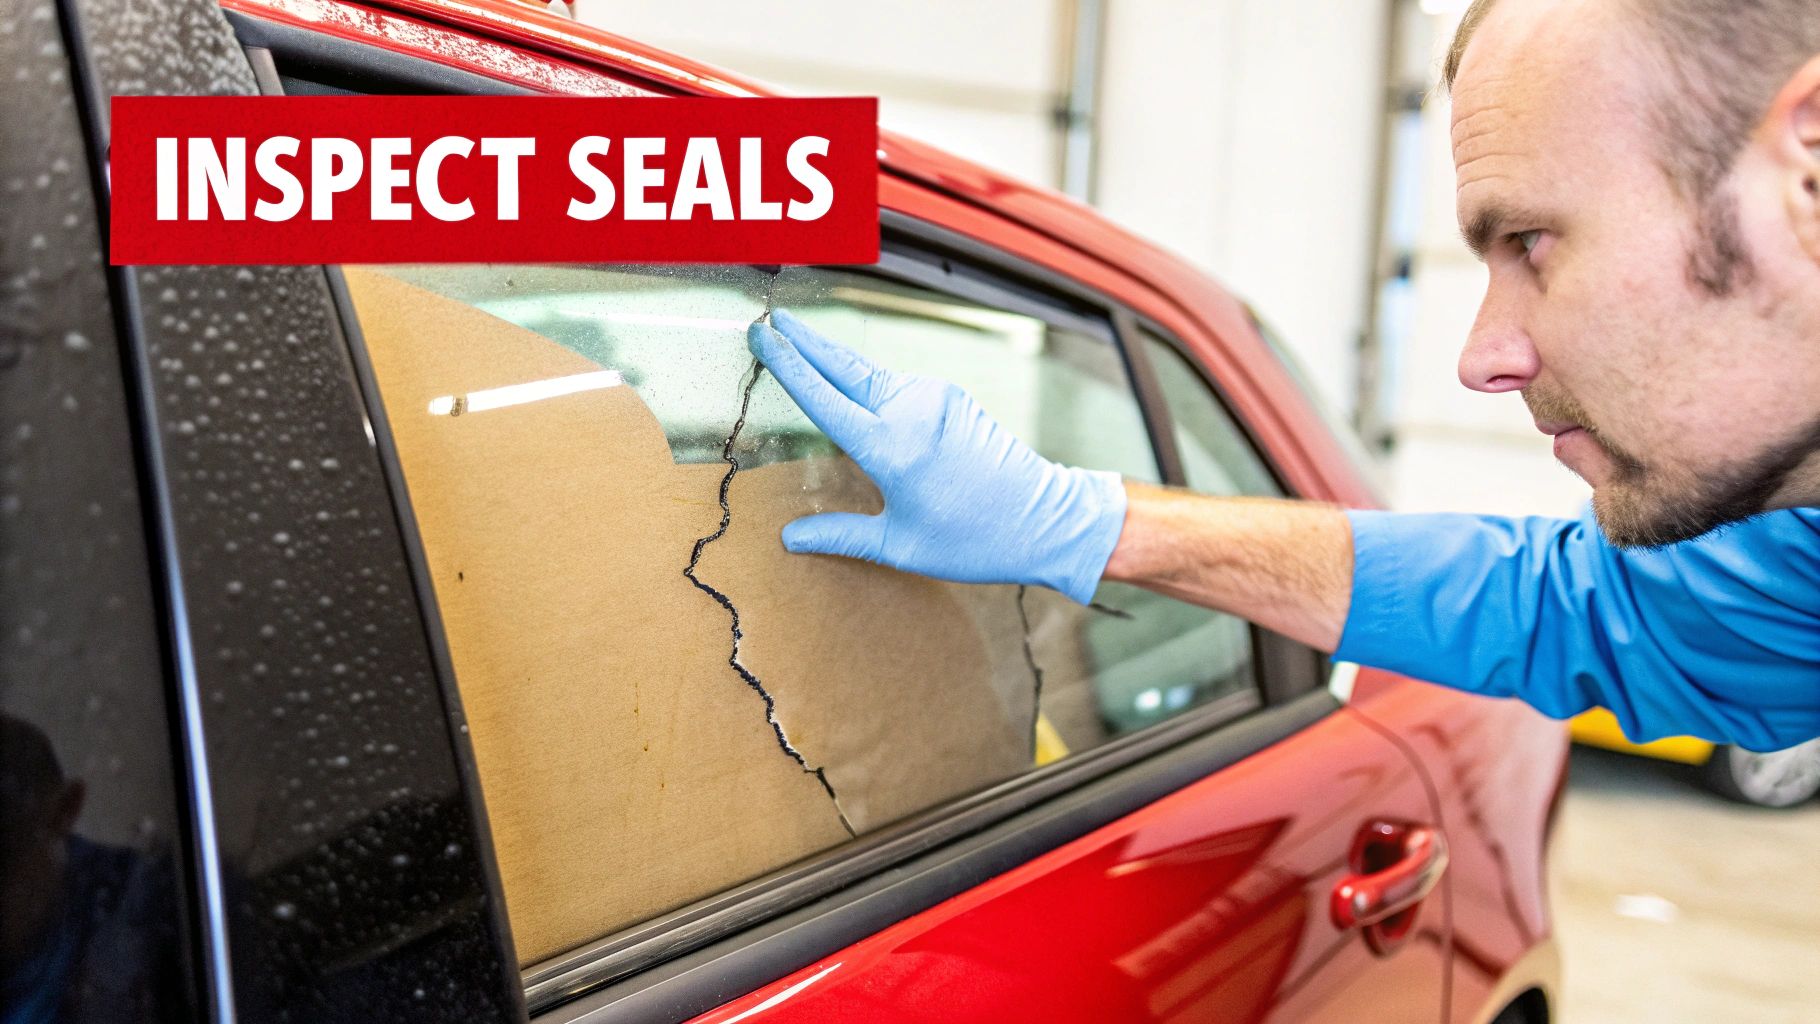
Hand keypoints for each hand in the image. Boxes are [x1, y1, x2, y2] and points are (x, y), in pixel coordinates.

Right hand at [747, 309, 1127, 603]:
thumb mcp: (901, 546)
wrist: (1045, 518)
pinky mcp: (953, 396)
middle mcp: (911, 412)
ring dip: (836, 360)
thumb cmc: (974, 540)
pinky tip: (853, 381)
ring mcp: (935, 398)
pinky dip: (870, 380)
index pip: (823, 398)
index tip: (762, 336)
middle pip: (843, 368)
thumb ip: (842, 535)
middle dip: (804, 341)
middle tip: (771, 317)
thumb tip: (789, 538)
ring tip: (800, 343)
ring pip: (871, 374)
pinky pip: (899, 384)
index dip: (788, 365)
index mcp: (890, 450)